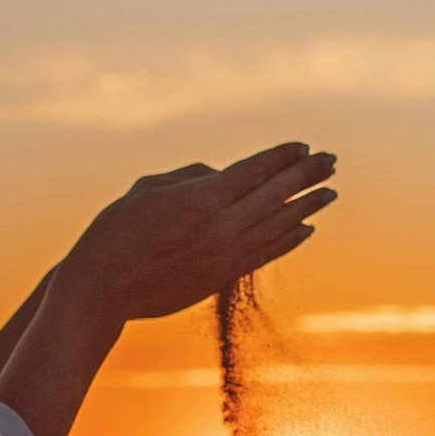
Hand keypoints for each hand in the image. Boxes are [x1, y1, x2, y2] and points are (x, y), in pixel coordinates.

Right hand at [65, 143, 337, 326]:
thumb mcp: (148, 189)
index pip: (255, 171)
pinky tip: (307, 229)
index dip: (283, 157)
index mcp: (201, 198)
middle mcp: (220, 226)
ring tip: (331, 193)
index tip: (306, 146)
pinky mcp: (221, 278)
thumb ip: (191, 176)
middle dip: (306, 176)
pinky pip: (265, 254)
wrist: (102, 289)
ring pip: (277, 226)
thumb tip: (221, 174)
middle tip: (332, 161)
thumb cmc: (116, 231)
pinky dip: (288, 240)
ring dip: (307, 207)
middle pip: (275, 195)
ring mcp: (224, 255)